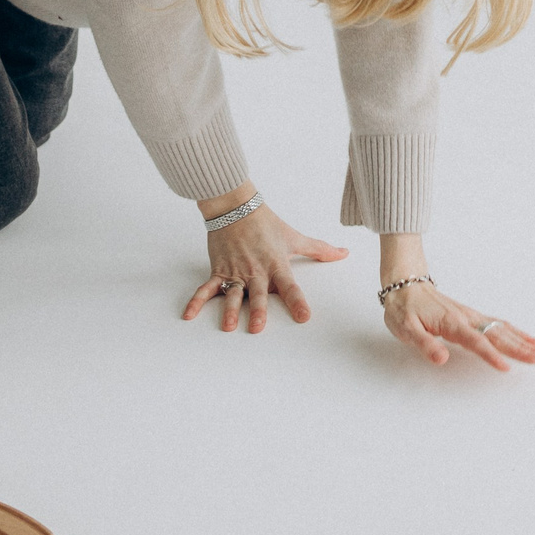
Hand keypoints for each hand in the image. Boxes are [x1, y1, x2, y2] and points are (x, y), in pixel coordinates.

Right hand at [182, 193, 345, 332]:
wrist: (236, 206)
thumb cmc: (266, 224)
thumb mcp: (294, 238)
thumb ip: (319, 250)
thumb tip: (344, 253)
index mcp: (276, 265)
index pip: (290, 286)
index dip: (297, 302)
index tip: (304, 317)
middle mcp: (256, 271)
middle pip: (258, 294)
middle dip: (257, 310)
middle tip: (257, 327)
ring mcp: (235, 271)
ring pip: (232, 294)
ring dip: (229, 310)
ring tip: (227, 326)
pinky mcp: (219, 269)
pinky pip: (207, 287)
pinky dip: (197, 301)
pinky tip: (189, 315)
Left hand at [381, 277, 534, 370]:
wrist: (404, 284)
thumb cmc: (404, 309)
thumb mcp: (406, 329)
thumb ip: (425, 344)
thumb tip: (442, 359)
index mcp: (452, 323)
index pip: (476, 342)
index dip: (491, 355)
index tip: (507, 367)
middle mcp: (466, 318)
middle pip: (496, 334)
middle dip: (517, 347)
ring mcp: (470, 315)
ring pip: (499, 328)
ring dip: (520, 339)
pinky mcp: (470, 315)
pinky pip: (496, 323)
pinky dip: (513, 330)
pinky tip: (524, 336)